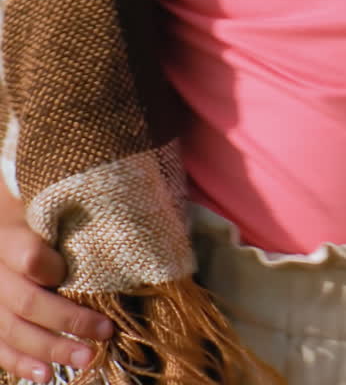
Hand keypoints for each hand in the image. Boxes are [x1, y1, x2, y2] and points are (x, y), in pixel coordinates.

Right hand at [0, 194, 112, 383]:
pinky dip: (21, 364)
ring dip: (51, 349)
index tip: (84, 276)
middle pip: (27, 302)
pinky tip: (45, 374)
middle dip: (68, 321)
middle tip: (105, 331)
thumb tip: (112, 216)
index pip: (29, 258)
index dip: (54, 271)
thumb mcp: (41, 200)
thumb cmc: (31, 208)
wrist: (2, 221)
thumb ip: (65, 211)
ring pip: (13, 330)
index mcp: (8, 236)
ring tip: (86, 358)